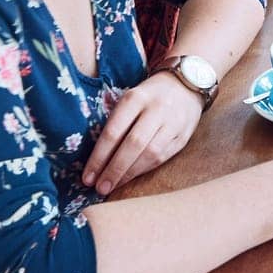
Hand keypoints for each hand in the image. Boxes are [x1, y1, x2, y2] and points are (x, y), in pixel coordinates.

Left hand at [83, 72, 205, 195]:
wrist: (186, 85)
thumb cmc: (148, 96)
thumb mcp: (129, 99)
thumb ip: (116, 123)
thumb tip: (96, 160)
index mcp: (136, 98)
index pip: (114, 132)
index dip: (99, 157)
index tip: (87, 177)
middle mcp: (156, 109)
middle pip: (132, 145)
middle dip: (114, 170)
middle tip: (100, 188)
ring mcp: (173, 123)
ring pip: (150, 154)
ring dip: (129, 174)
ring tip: (112, 186)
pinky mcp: (183, 136)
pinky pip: (162, 157)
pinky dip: (144, 170)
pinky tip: (131, 177)